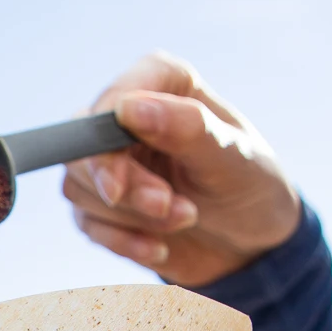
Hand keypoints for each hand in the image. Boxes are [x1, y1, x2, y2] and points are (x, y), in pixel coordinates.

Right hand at [64, 52, 302, 285]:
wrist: (251, 242)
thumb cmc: (249, 185)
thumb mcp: (231, 157)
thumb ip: (185, 128)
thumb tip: (129, 109)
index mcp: (163, 84)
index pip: (114, 98)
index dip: (107, 140)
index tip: (118, 184)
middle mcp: (128, 119)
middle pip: (85, 148)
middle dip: (123, 186)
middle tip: (166, 204)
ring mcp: (111, 163)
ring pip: (79, 187)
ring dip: (132, 215)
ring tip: (185, 218)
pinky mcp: (102, 205)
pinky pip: (87, 223)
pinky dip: (123, 241)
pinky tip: (160, 246)